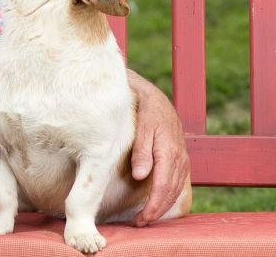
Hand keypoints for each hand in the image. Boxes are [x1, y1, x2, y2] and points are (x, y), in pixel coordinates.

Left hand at [127, 70, 189, 225]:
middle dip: (156, 211)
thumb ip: (141, 151)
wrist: (154, 97)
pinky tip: (158, 203)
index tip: (142, 219)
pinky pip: (177, 182)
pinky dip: (169, 196)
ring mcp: (181, 158)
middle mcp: (179, 157)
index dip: (153, 206)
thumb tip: (141, 176)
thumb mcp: (141, 127)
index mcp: (169, 151)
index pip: (163, 186)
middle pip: (170, 192)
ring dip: (163, 205)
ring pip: (175, 189)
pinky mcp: (179, 158)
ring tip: (146, 218)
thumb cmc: (143, 111)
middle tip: (140, 224)